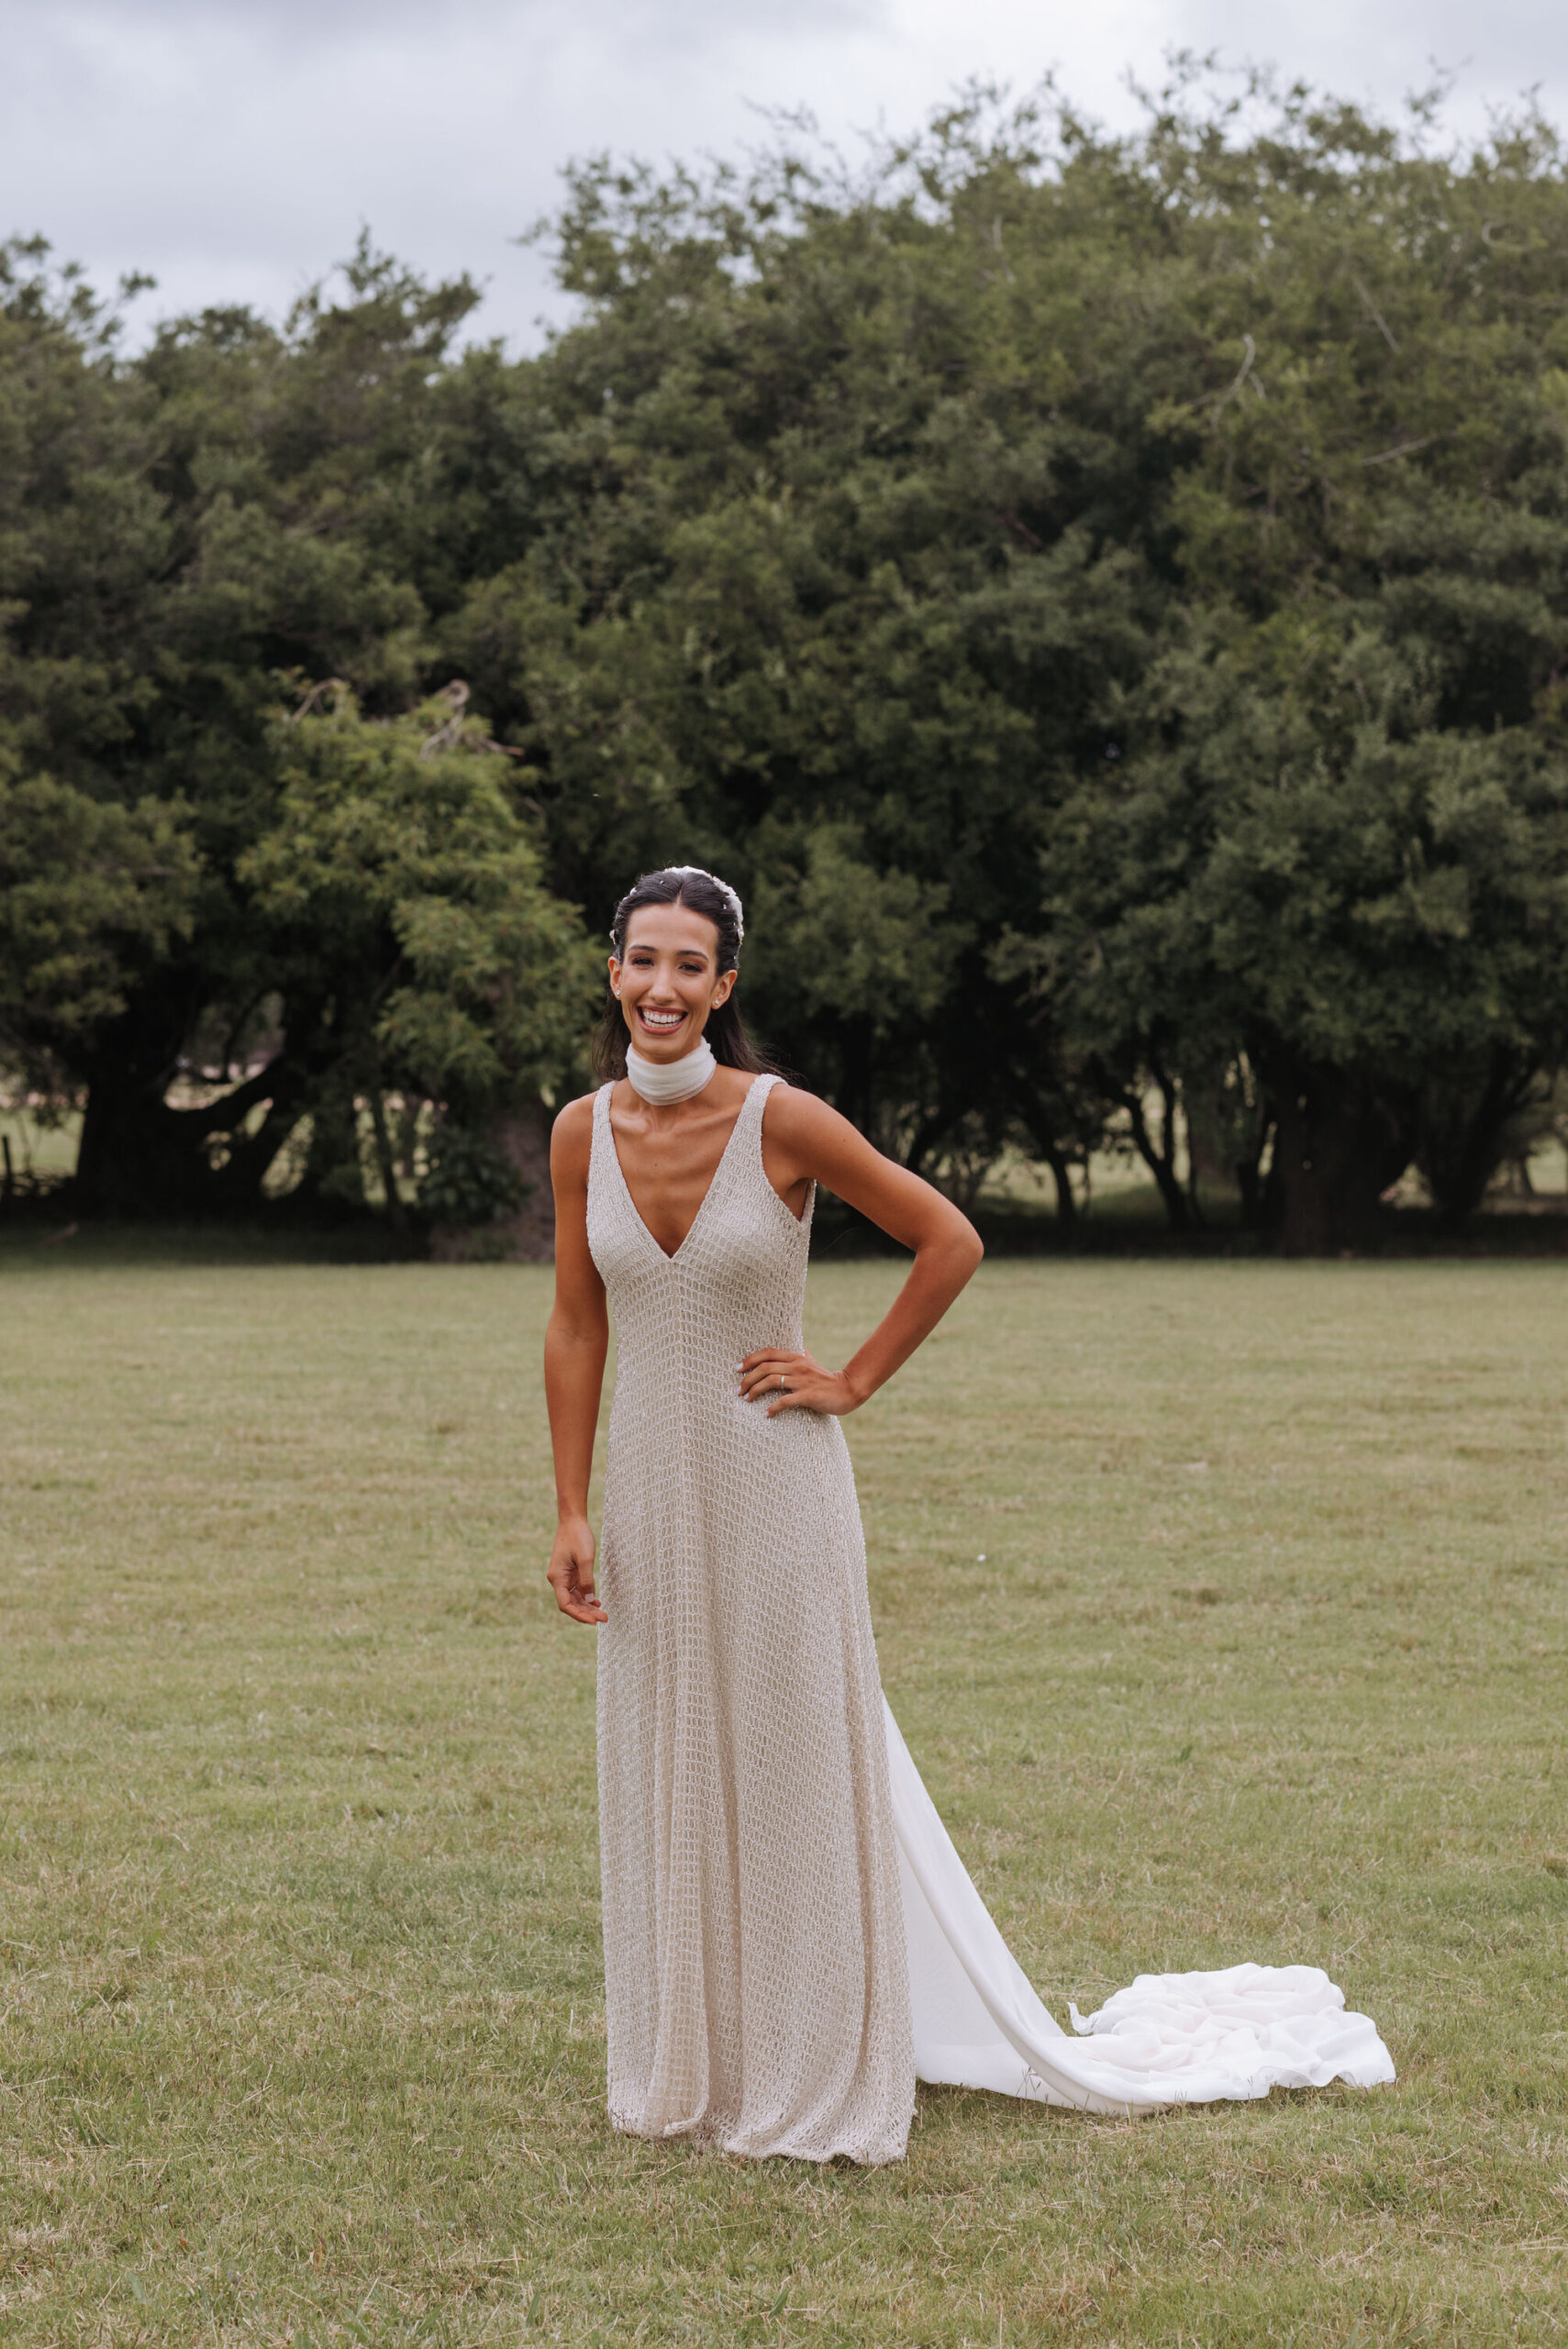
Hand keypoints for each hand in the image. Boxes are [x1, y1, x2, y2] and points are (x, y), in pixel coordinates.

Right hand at [547, 1515, 605, 1624]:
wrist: (573, 1521)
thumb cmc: (578, 1537)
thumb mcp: (585, 1559)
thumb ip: (587, 1581)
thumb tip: (589, 1600)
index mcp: (557, 1577)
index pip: (565, 1605)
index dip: (579, 1615)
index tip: (594, 1621)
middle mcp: (558, 1580)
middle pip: (571, 1604)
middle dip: (586, 1613)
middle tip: (604, 1619)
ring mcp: (564, 1577)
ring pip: (575, 1599)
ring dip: (587, 1607)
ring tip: (603, 1614)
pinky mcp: (570, 1573)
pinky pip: (577, 1590)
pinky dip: (586, 1597)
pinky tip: (597, 1602)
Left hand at [738, 1349, 859, 1417]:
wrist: (848, 1390)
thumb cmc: (828, 1380)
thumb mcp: (814, 1364)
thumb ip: (805, 1357)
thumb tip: (801, 1349)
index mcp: (796, 1358)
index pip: (768, 1353)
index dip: (750, 1359)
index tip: (738, 1369)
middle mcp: (797, 1366)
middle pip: (765, 1367)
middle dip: (747, 1379)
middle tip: (738, 1390)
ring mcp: (802, 1381)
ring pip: (771, 1381)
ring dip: (755, 1391)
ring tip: (747, 1399)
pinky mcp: (808, 1396)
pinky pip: (785, 1401)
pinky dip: (773, 1408)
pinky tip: (766, 1414)